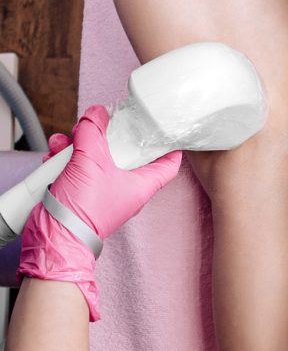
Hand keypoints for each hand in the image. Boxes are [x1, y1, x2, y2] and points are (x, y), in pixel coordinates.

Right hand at [18, 105, 180, 320]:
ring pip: (98, 157)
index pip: (169, 163)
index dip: (169, 144)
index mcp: (142, 184)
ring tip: (67, 140)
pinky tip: (55, 153)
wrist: (53, 237)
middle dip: (110, 135)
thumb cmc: (83, 210)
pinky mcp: (83, 192)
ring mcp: (104, 190)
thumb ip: (94, 132)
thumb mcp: (91, 161)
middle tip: (99, 124)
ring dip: (80, 144)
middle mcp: (126, 187)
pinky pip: (79, 167)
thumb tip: (96, 113)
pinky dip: (67, 158)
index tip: (165, 127)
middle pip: (127, 152)